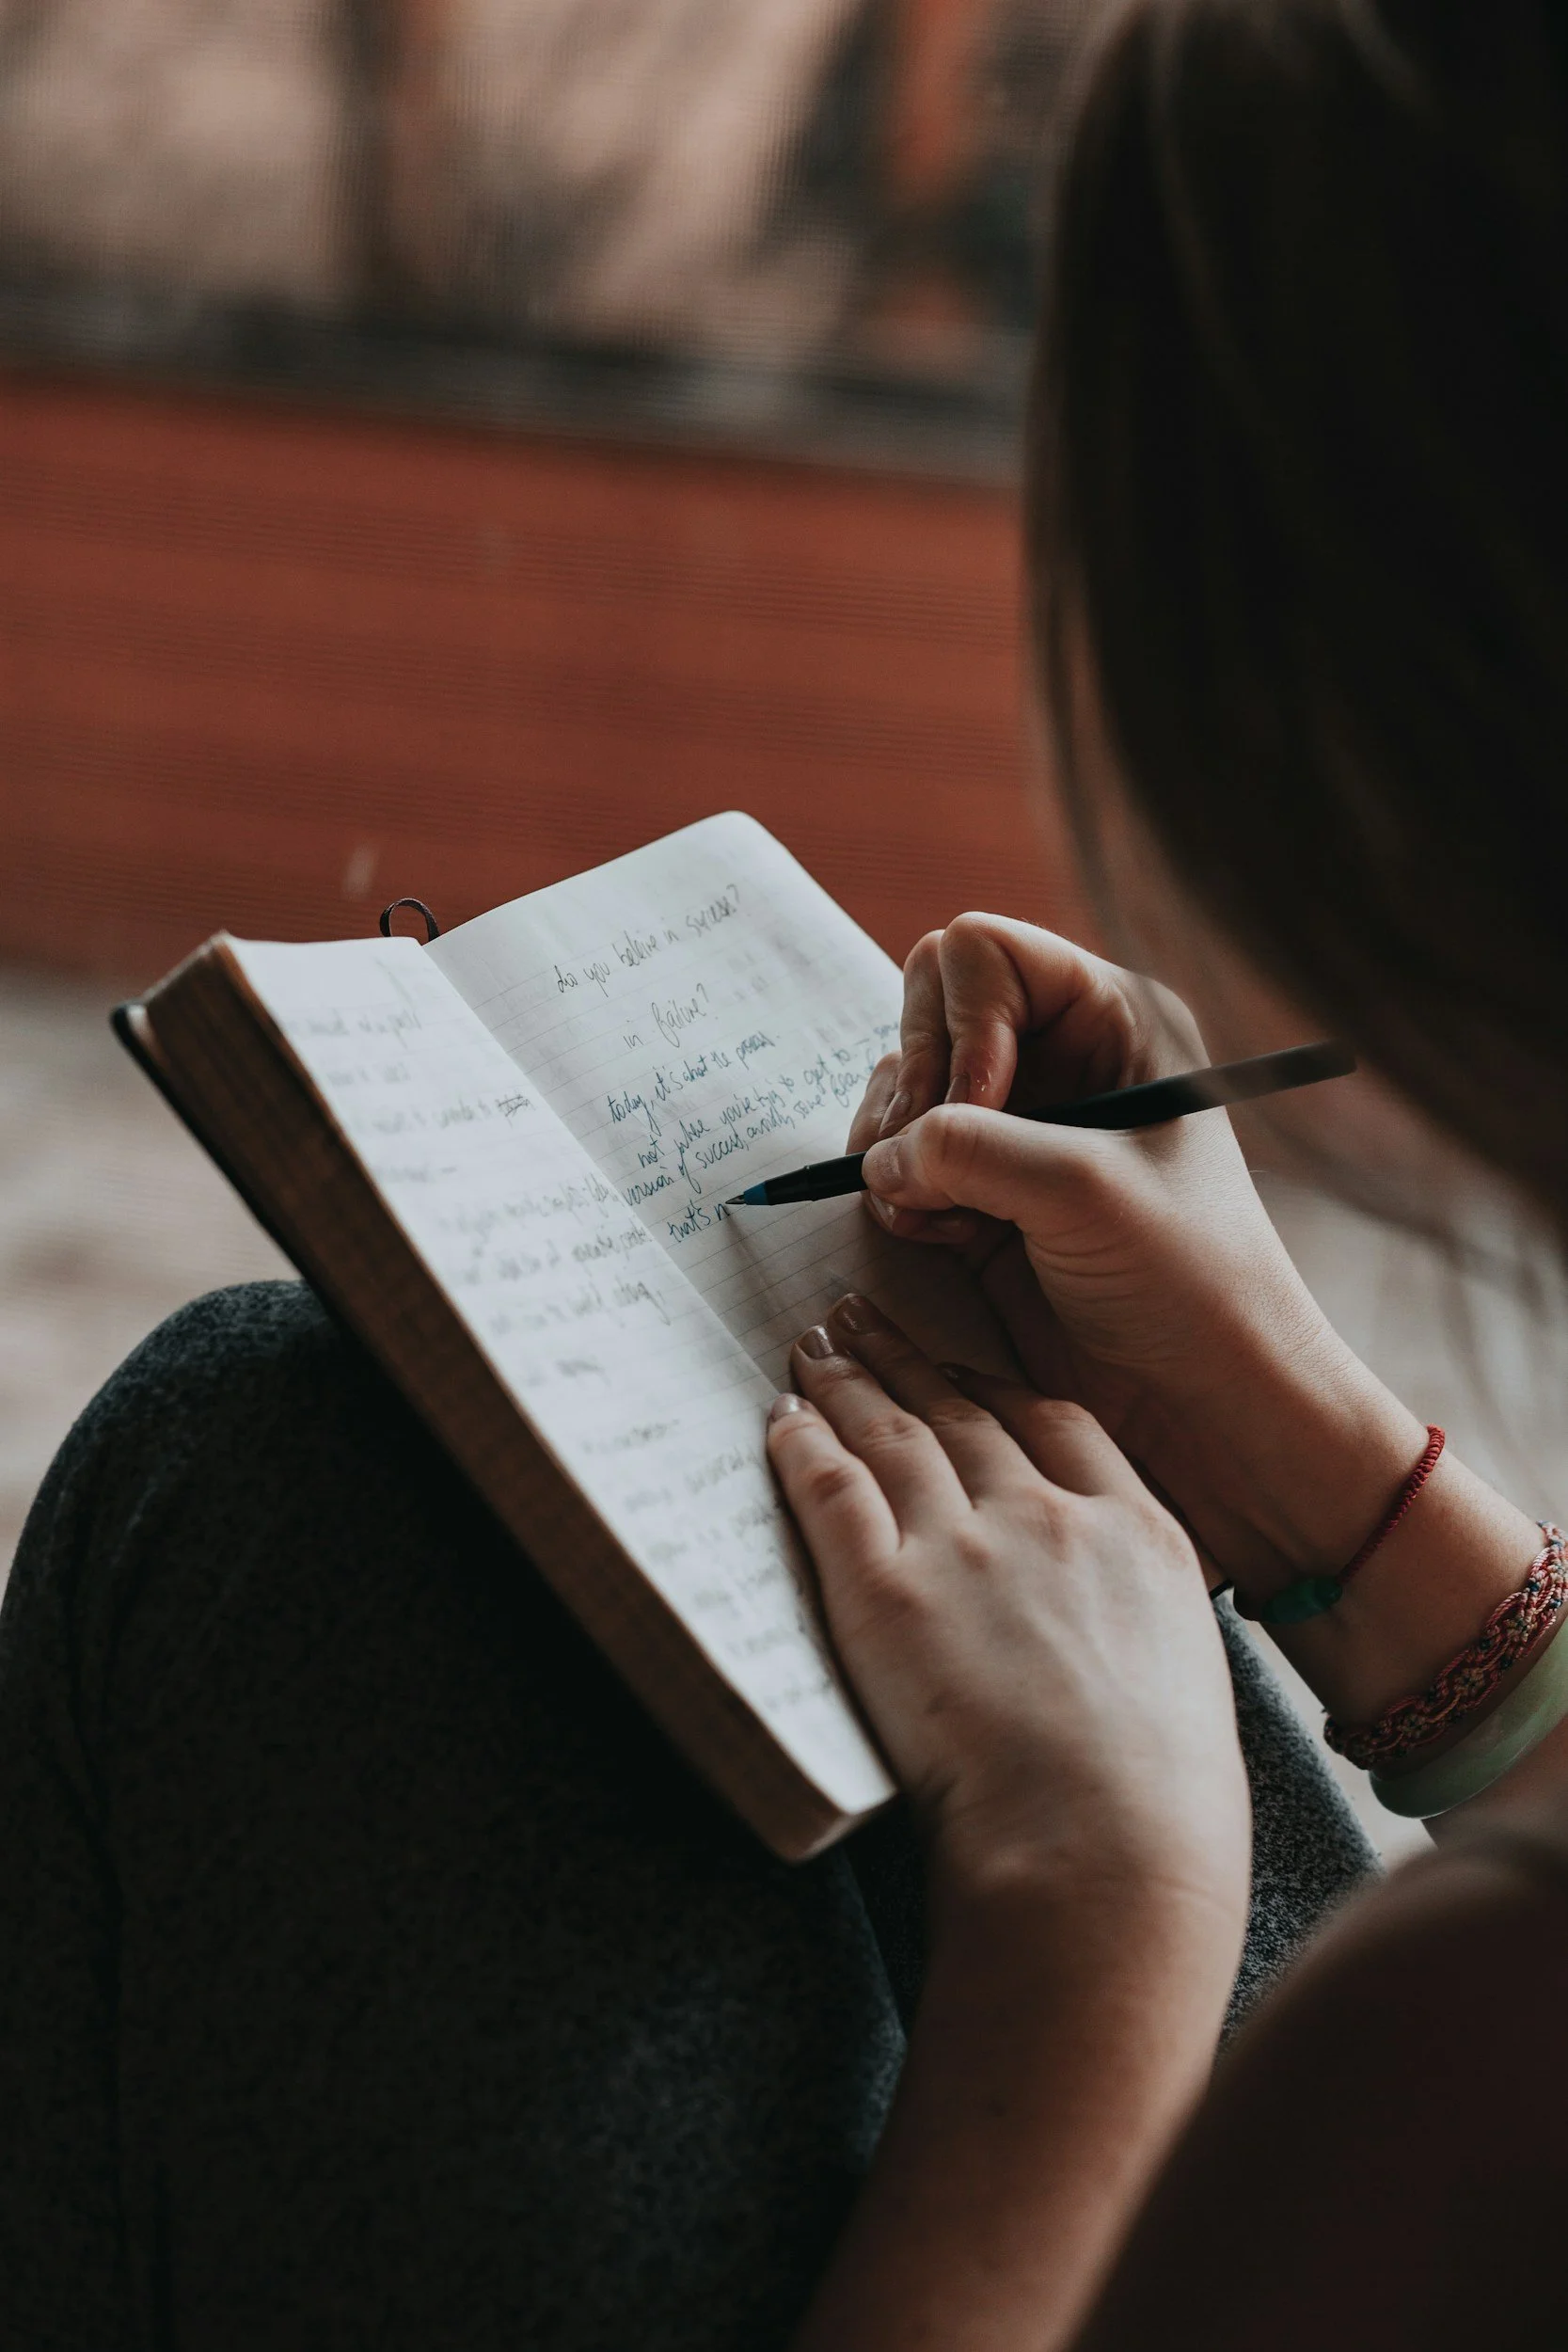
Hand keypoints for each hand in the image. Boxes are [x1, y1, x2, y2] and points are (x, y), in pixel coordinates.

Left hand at [767, 1292, 1250, 1918]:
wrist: (1104, 1854)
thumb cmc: (1159, 1807)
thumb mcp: (1185, 1678)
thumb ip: (1133, 1623)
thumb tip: (1099, 1635)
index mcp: (1136, 1531)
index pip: (1055, 1421)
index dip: (994, 1382)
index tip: (962, 1365)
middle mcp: (1048, 1516)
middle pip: (961, 1409)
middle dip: (906, 1358)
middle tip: (862, 1320)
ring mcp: (964, 1546)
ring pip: (892, 1431)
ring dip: (846, 1381)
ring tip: (815, 1348)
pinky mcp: (884, 1592)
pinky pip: (830, 1489)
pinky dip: (801, 1446)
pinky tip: (782, 1421)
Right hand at [845, 914, 1424, 1601]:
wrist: (1208, 1401)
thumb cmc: (1189, 1282)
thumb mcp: (1080, 1189)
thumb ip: (968, 1145)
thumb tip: (881, 1154)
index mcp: (1113, 1019)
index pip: (982, 954)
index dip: (963, 1025)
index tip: (983, 1110)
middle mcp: (1061, 1059)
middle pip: (924, 1009)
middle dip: (915, 1085)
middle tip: (935, 1162)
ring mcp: (1015, 1129)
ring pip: (901, 1089)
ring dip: (898, 1147)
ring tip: (942, 1212)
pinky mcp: (980, 1196)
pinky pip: (897, 1161)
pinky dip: (898, 1194)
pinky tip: (942, 1237)